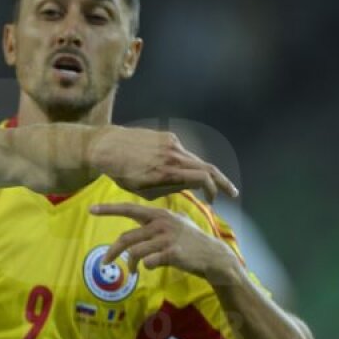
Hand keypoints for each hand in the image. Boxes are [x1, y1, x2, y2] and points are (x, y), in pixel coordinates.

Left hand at [89, 126, 237, 200]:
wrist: (105, 146)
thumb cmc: (120, 173)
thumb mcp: (142, 190)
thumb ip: (168, 189)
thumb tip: (189, 188)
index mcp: (168, 171)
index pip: (203, 178)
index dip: (213, 190)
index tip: (213, 201)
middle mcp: (173, 155)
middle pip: (207, 167)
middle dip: (222, 182)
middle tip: (232, 194)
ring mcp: (172, 143)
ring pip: (196, 159)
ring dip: (206, 172)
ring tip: (212, 185)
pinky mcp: (167, 136)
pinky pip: (184, 152)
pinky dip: (189, 163)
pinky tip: (186, 171)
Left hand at [90, 202, 238, 278]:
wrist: (213, 257)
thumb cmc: (191, 241)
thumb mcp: (176, 224)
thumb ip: (156, 222)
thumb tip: (138, 222)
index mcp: (158, 215)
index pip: (129, 209)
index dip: (109, 209)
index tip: (91, 209)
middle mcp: (161, 223)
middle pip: (126, 238)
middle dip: (112, 252)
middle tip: (105, 262)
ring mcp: (167, 238)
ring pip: (134, 252)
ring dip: (131, 265)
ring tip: (132, 271)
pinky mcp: (172, 252)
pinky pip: (148, 262)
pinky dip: (144, 267)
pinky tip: (148, 269)